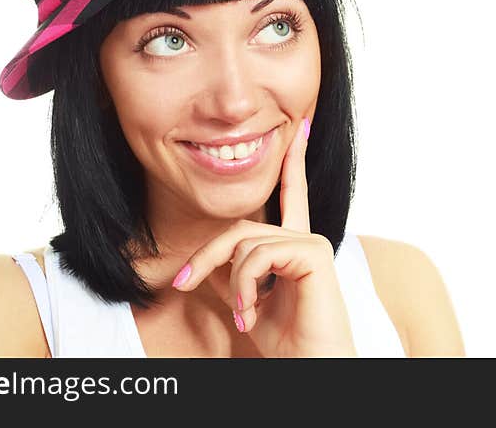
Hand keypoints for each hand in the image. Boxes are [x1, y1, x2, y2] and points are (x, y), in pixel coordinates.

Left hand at [171, 117, 357, 356]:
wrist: (311, 367)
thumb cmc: (287, 342)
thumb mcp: (249, 301)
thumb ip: (235, 272)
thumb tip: (209, 258)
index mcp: (294, 245)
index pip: (290, 194)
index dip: (293, 162)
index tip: (301, 128)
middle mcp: (305, 237)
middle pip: (239, 227)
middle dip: (206, 256)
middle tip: (181, 284)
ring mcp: (311, 242)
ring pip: (244, 243)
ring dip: (231, 285)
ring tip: (242, 317)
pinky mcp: (314, 252)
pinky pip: (258, 255)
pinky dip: (246, 287)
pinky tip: (253, 313)